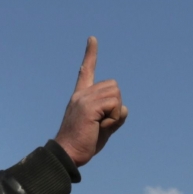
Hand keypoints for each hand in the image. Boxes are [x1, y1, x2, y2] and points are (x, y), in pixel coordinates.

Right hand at [52, 37, 126, 166]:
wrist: (68, 154)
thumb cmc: (84, 144)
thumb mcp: (103, 128)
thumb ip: (114, 117)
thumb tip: (125, 108)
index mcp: (81, 96)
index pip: (86, 70)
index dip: (90, 54)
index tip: (92, 39)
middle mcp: (81, 94)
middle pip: (114, 87)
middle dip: (115, 106)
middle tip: (101, 122)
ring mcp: (84, 99)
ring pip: (116, 95)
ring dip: (115, 113)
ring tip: (99, 125)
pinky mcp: (89, 107)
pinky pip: (115, 105)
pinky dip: (113, 119)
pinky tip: (99, 127)